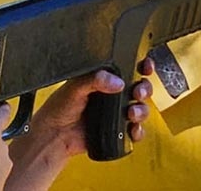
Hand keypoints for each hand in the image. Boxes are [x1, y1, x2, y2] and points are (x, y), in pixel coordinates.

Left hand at [4, 59, 153, 190]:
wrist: (55, 135)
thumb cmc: (59, 107)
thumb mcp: (75, 86)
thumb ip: (94, 80)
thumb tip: (117, 82)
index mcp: (102, 78)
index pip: (126, 67)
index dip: (140, 65)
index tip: (145, 66)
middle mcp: (111, 94)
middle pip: (139, 87)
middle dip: (144, 88)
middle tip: (138, 92)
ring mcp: (116, 112)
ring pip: (141, 108)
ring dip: (142, 110)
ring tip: (131, 113)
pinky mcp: (117, 130)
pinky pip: (136, 130)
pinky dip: (138, 131)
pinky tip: (132, 129)